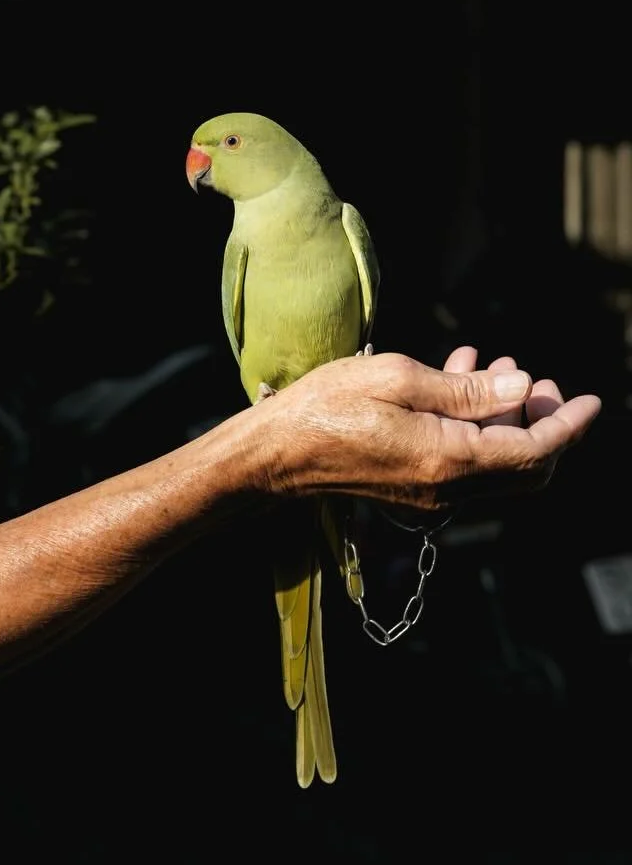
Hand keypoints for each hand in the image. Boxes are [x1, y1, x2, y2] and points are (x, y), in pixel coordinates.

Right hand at [253, 346, 600, 510]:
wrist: (274, 456)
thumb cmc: (326, 408)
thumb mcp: (397, 378)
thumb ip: (466, 389)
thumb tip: (521, 388)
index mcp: (448, 461)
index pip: (534, 451)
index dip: (567, 425)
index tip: (590, 400)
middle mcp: (447, 490)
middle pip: (525, 469)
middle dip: (541, 423)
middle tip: (537, 380)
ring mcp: (430, 497)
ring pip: (496, 466)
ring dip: (506, 420)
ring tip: (495, 366)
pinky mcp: (412, 493)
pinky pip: (465, 467)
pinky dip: (475, 429)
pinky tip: (457, 381)